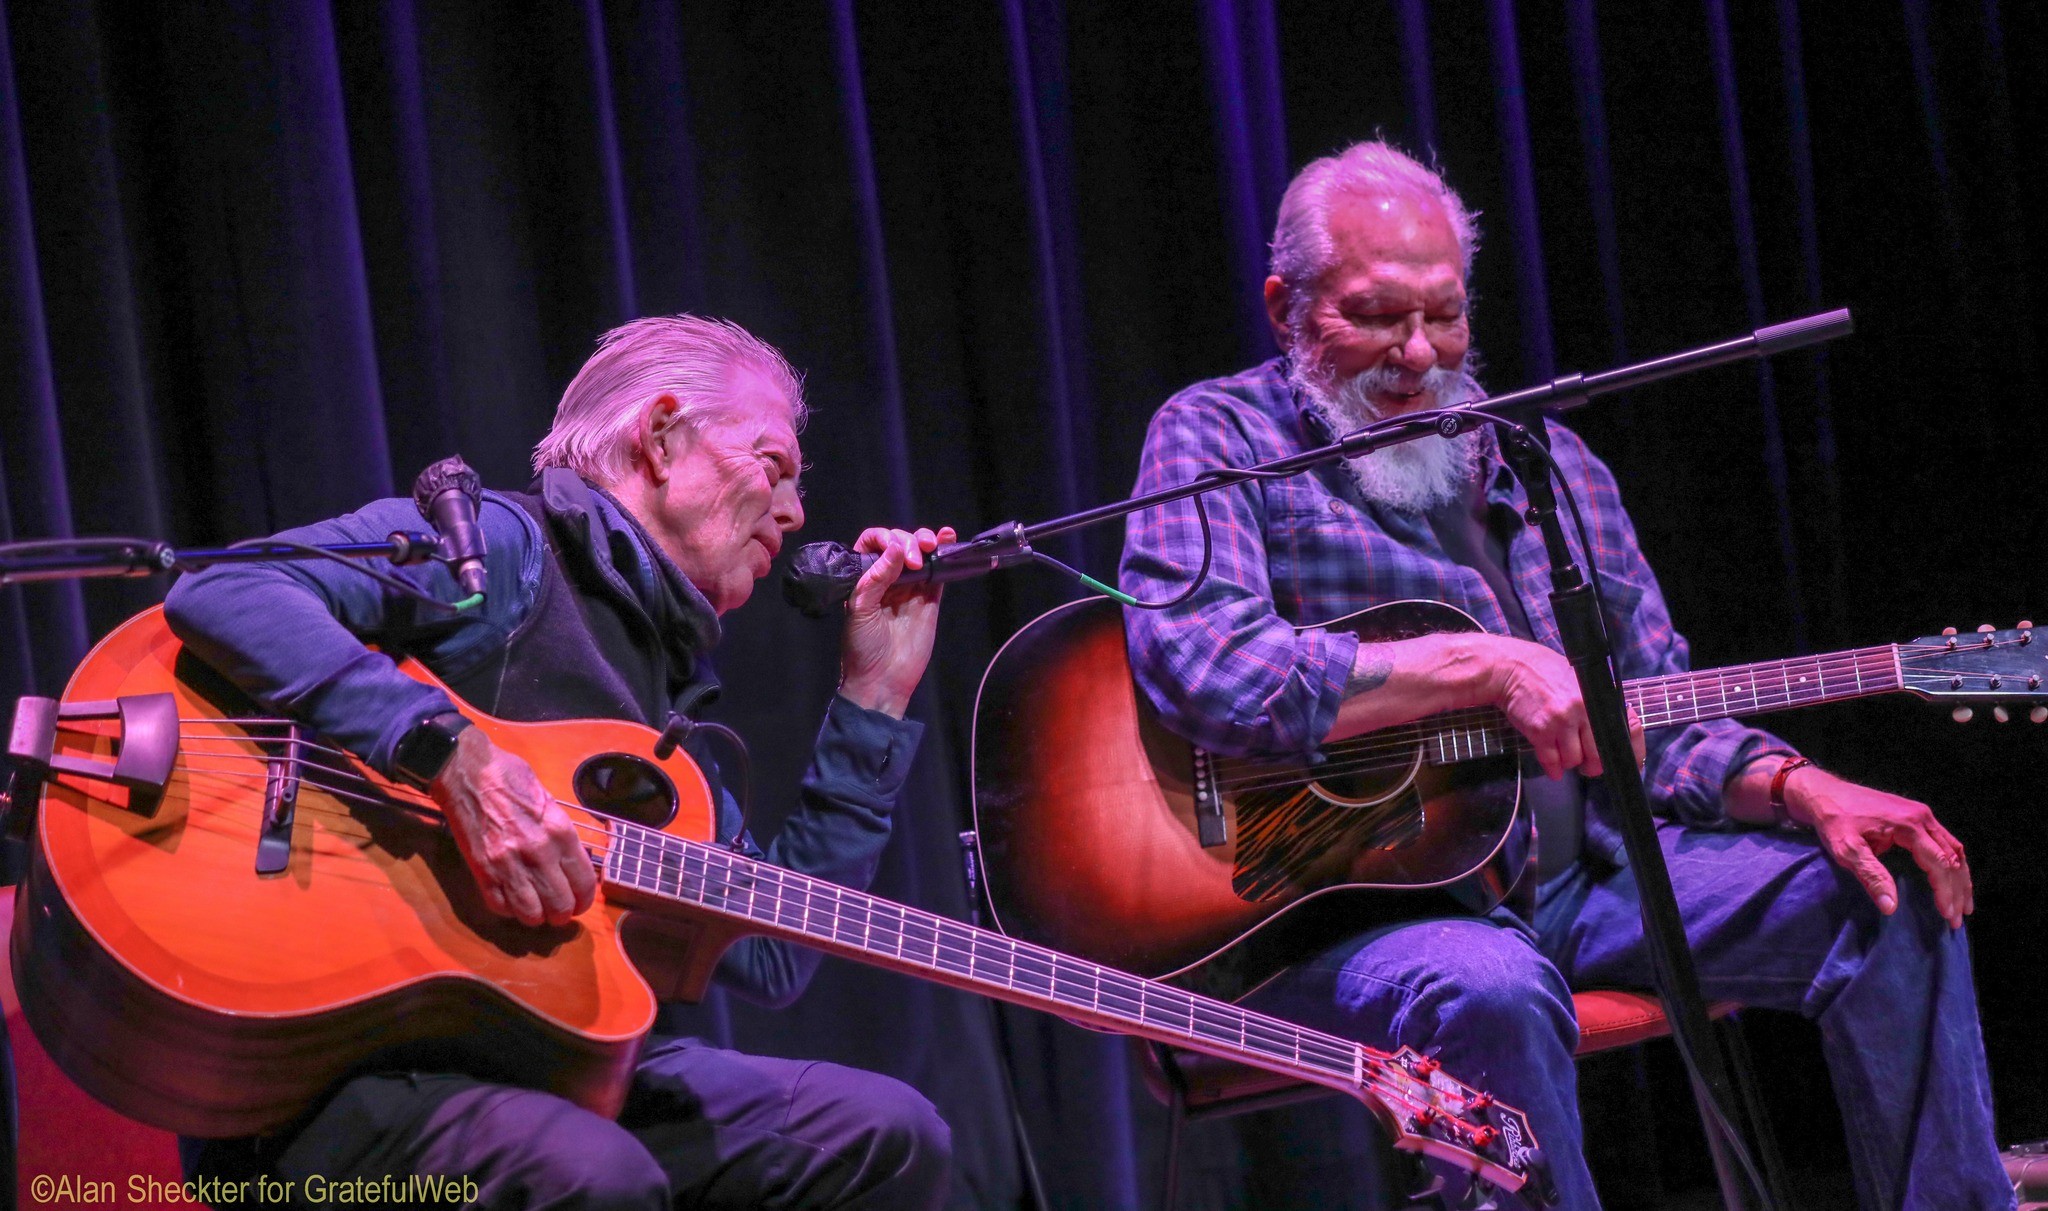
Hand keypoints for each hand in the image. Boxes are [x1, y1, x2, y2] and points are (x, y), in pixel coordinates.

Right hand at [431, 727, 597, 925]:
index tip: (580, 903)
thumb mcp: (549, 800)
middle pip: (560, 904)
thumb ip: (561, 832)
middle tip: (559, 911)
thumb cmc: (510, 778)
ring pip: (531, 914)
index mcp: (560, 832)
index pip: (583, 882)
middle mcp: (538, 852)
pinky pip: (501, 907)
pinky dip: (508, 910)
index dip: (584, 900)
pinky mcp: (482, 871)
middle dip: (563, 914)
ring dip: (537, 917)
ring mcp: (508, 864)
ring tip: (537, 910)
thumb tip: (571, 860)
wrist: (467, 774)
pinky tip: (512, 900)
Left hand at [838, 525, 955, 718]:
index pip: (873, 544)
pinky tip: (948, 539)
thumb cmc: (862, 647)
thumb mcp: (860, 609)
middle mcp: (886, 579)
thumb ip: (876, 577)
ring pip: (920, 553)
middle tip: (914, 559)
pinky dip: (945, 553)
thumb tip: (896, 547)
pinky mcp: (929, 599)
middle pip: (900, 544)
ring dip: (926, 540)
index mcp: (863, 578)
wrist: (882, 680)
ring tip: (933, 543)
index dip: (884, 538)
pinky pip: (938, 572)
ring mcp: (909, 588)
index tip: (894, 548)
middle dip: (909, 541)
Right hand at [1484, 636, 1645, 779]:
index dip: (1629, 752)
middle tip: (1587, 765)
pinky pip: (1551, 760)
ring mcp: (1561, 721)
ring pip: (1573, 760)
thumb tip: (1612, 728)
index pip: (1627, 730)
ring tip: (1563, 754)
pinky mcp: (1539, 731)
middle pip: (1598, 754)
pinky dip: (1553, 768)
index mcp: (1598, 696)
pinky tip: (1553, 767)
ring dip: (1568, 762)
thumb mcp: (1580, 680)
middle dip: (1592, 765)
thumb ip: (1596, 702)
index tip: (1622, 760)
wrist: (1511, 668)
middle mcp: (1583, 709)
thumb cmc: (1545, 671)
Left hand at [1786, 768, 1972, 929]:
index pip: (1939, 863)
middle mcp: (1922, 817)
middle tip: (1958, 918)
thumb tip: (1891, 907)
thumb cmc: (1834, 821)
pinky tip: (1953, 880)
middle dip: (1958, 889)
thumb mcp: (1846, 850)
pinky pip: (1944, 841)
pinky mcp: (1916, 815)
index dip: (1945, 891)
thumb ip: (1871, 876)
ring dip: (1960, 877)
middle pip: (1952, 857)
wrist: (1823, 793)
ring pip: (1953, 849)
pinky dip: (1953, 863)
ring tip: (1964, 905)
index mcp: (1909, 825)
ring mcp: (1921, 814)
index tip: (1947, 916)